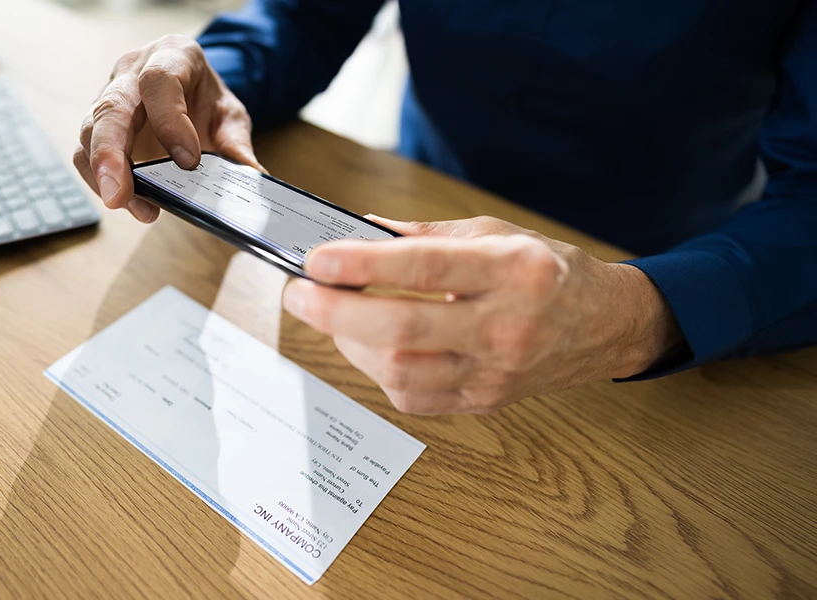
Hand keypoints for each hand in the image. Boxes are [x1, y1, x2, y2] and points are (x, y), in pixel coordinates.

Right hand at [75, 35, 261, 222]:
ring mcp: (109, 96)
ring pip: (90, 131)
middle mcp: (132, 71)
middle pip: (111, 107)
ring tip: (126, 204)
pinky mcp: (98, 126)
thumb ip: (237, 145)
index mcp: (172, 56)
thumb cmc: (206, 99)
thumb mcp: (230, 115)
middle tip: (119, 194)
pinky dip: (99, 180)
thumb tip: (252, 179)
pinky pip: (84, 152)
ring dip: (103, 173)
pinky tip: (126, 202)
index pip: (160, 81)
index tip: (189, 162)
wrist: (191, 92)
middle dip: (111, 153)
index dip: (170, 121)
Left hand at [282, 216, 683, 414]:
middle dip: (336, 314)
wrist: (603, 326)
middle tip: (299, 294)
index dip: (363, 266)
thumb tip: (359, 231)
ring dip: (352, 344)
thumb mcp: (496, 232)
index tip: (317, 260)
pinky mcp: (485, 401)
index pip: (426, 268)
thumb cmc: (548, 270)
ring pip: (403, 372)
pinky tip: (369, 346)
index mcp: (514, 269)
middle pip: (404, 330)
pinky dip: (379, 371)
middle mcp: (507, 325)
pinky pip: (415, 398)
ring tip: (334, 317)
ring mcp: (496, 372)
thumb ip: (426, 234)